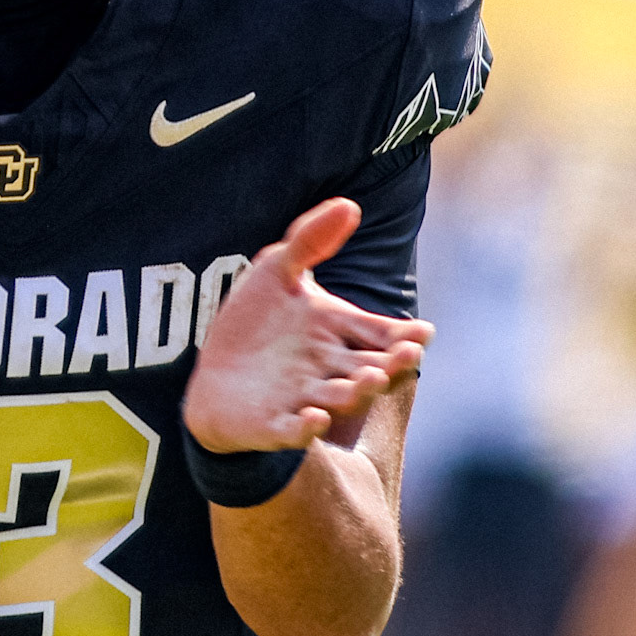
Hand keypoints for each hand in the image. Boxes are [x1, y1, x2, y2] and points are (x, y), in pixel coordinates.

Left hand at [182, 197, 432, 453]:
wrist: (214, 374)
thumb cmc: (255, 324)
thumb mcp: (278, 272)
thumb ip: (311, 240)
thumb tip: (350, 204)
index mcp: (338, 334)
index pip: (380, 336)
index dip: (402, 337)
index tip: (421, 333)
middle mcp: (330, 370)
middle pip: (369, 368)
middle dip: (389, 364)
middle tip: (406, 355)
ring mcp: (303, 399)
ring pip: (338, 399)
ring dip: (354, 392)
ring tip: (367, 379)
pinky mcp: (272, 425)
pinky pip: (291, 431)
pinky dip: (303, 428)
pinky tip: (313, 418)